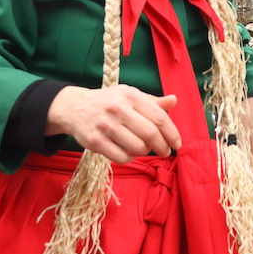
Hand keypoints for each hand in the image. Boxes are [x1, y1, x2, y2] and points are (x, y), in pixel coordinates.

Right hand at [46, 85, 180, 163]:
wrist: (74, 107)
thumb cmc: (109, 102)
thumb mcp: (129, 95)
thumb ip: (152, 102)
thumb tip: (174, 101)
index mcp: (131, 95)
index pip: (159, 117)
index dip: (172, 133)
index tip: (177, 144)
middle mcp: (118, 108)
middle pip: (150, 133)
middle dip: (162, 146)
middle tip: (165, 151)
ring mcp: (105, 125)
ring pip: (137, 147)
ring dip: (145, 152)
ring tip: (144, 148)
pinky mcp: (95, 141)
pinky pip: (121, 157)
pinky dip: (130, 158)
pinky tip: (129, 153)